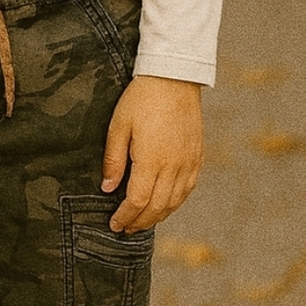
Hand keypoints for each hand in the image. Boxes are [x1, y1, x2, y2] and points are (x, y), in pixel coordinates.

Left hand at [101, 75, 203, 232]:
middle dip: (140, 222)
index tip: (115, 225)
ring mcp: (188, 161)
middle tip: (126, 229)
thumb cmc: (141, 99)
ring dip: (158, 216)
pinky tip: (164, 206)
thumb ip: (113, 161)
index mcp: (152, 160)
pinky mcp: (197, 156)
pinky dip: (175, 202)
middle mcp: (174, 165)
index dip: (126, 217)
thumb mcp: (118, 127)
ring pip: (174, 201)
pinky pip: (188, 188)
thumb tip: (108, 189)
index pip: (138, 201)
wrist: (174, 77)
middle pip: (157, 207)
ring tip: (142, 222)